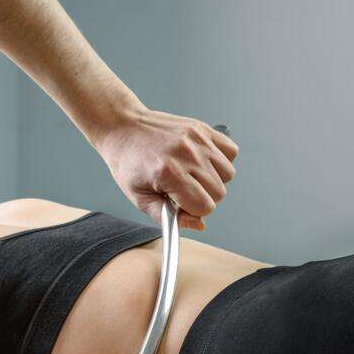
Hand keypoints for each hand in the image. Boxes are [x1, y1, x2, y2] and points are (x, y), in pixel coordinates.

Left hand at [96, 108, 238, 229]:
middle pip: (219, 193)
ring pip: (228, 174)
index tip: (179, 203)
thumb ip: (168, 216)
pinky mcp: (203, 129)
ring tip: (190, 174)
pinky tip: (200, 161)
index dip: (192, 211)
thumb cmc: (128, 162)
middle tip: (182, 189)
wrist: (123, 128)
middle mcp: (187, 154)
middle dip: (202, 197)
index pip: (205, 206)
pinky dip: (219, 160)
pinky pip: (230, 152)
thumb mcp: (139, 198)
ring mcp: (198, 139)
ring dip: (212, 179)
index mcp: (169, 173)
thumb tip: (199, 225)